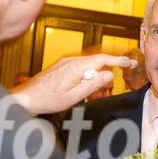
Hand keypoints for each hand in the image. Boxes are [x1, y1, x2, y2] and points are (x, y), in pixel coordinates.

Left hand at [11, 54, 136, 114]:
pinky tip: (88, 82)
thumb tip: (109, 74)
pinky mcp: (62, 67)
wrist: (27, 98)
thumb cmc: (48, 100)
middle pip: (97, 60)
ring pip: (89, 64)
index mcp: (76, 67)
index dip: (119, 60)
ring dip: (99, 70)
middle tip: (127, 67)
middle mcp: (71, 61)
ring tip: (104, 82)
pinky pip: (81, 66)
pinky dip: (90, 72)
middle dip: (112, 63)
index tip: (130, 62)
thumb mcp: (74, 96)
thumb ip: (93, 84)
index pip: (103, 59)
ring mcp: (65, 62)